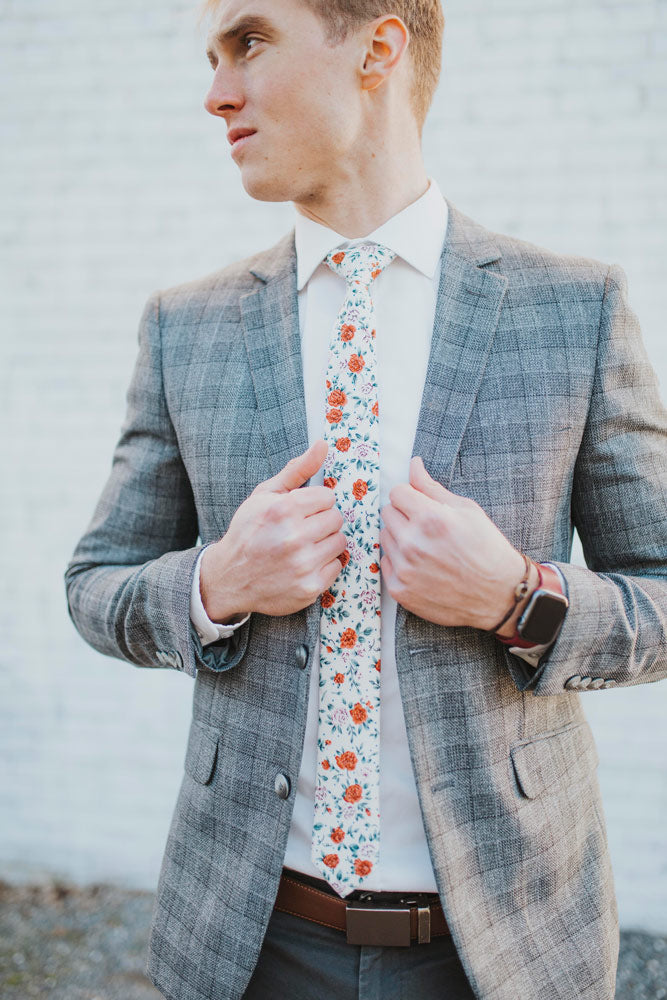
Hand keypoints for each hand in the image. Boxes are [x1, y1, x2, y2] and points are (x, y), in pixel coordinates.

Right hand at [199, 439, 346, 620]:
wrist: (230, 577)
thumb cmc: (249, 531)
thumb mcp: (266, 495)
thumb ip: (297, 469)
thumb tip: (323, 444)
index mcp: (283, 510)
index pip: (328, 497)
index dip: (314, 503)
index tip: (300, 511)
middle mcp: (294, 538)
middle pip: (336, 519)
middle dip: (321, 521)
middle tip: (301, 529)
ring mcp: (303, 565)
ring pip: (339, 542)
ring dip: (325, 542)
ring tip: (302, 546)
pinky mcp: (310, 588)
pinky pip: (336, 566)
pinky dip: (323, 565)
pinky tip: (303, 564)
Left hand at [379, 456, 534, 630]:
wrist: (499, 595)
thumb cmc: (487, 548)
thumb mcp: (467, 510)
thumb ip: (432, 487)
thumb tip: (413, 464)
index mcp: (430, 518)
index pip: (397, 492)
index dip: (410, 496)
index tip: (420, 505)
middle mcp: (413, 543)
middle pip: (387, 513)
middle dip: (404, 515)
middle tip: (426, 527)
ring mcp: (405, 569)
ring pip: (385, 537)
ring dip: (400, 538)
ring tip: (426, 547)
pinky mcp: (400, 590)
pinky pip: (385, 563)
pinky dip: (399, 562)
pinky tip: (422, 566)